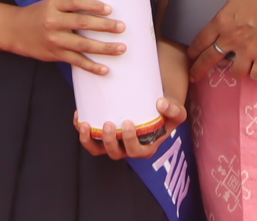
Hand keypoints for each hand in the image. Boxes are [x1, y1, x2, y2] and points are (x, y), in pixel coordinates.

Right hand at [4, 0, 126, 74]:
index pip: (76, 2)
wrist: (15, 30)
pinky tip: (104, 69)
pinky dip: (91, 66)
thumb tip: (100, 6)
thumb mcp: (52, 2)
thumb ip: (71, 4)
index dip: (93, 5)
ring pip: (83, 45)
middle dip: (105, 26)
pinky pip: (76, 61)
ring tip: (121, 48)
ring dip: (104, 48)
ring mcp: (55, 39)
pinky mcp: (55, 54)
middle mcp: (54, 21)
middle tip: (122, 27)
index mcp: (54, 4)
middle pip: (83, 23)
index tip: (110, 9)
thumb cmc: (39, 14)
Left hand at [80, 41, 187, 159]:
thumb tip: (161, 103)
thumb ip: (173, 109)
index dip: (130, 141)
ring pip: (97, 150)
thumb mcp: (177, 112)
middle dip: (109, 141)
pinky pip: (89, 137)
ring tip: (85, 125)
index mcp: (145, 148)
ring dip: (88, 140)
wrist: (156, 107)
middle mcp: (127, 148)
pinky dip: (81, 129)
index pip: (136, 151)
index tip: (128, 123)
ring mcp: (114, 143)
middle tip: (108, 123)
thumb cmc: (166, 113)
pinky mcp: (103, 135)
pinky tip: (79, 115)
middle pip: (115, 153)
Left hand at [186, 0, 256, 82]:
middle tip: (194, 76)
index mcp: (223, 20)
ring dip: (237, 71)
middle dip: (198, 70)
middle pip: (209, 59)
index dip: (194, 49)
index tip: (191, 55)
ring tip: (239, 69)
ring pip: (235, 72)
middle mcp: (232, 38)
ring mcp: (249, 50)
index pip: (201, 40)